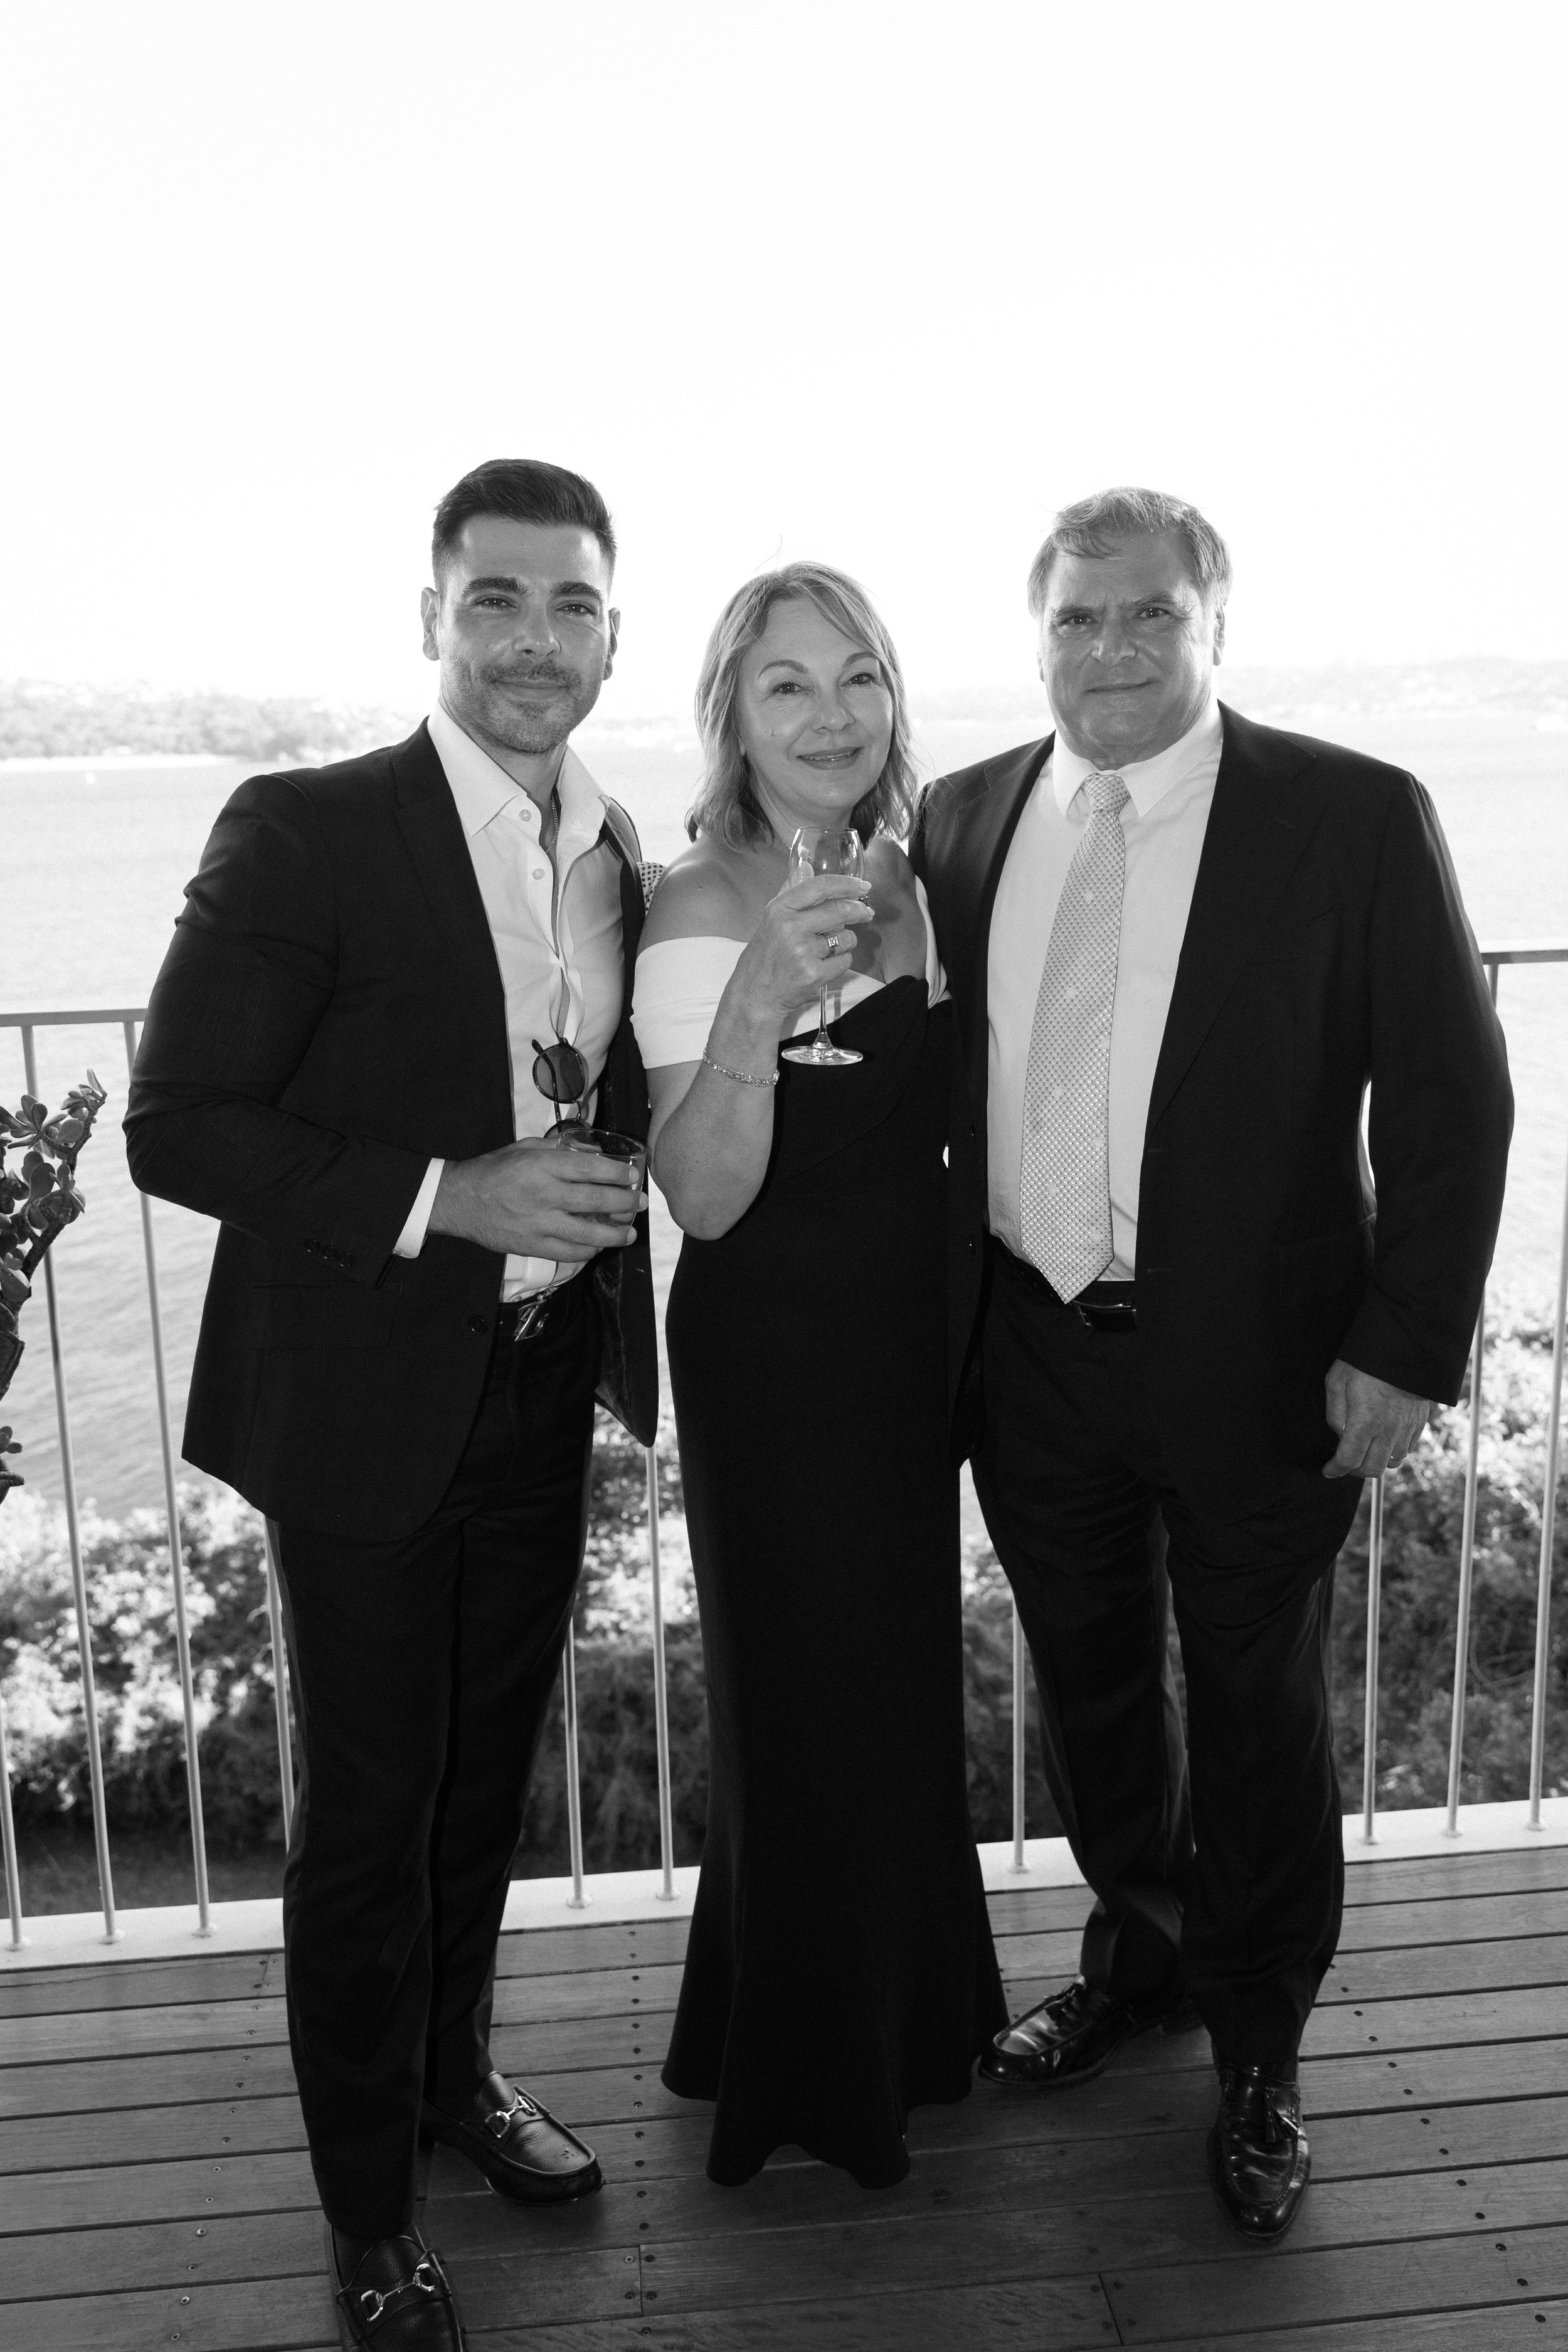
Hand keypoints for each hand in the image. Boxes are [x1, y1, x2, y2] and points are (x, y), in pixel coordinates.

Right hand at [428, 1138, 640, 1262]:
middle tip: (639, 1203)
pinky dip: (589, 1250)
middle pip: (596, 1200)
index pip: (590, 1169)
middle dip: (624, 1203)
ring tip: (629, 1233)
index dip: (617, 1174)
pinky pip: (569, 1252)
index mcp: (542, 1166)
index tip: (632, 1176)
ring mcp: (539, 1224)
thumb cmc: (494, 1170)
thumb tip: (593, 1153)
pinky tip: (598, 1246)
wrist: (460, 1201)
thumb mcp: (525, 1147)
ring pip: (588, 1233)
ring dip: (615, 1234)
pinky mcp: (533, 1246)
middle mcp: (544, 1195)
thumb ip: (559, 1149)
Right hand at [727, 872, 874, 1029]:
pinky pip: (844, 960)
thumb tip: (807, 866)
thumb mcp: (770, 919)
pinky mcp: (815, 974)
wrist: (755, 994)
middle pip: (839, 910)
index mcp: (780, 909)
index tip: (862, 886)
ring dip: (845, 941)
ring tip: (829, 948)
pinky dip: (840, 962)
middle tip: (866, 913)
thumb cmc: (764, 956)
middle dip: (859, 911)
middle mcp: (791, 927)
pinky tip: (825, 965)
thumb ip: (790, 892)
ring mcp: (803, 952)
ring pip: (846, 938)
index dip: (846, 884)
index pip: (820, 886)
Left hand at [1322, 1358, 1431, 1479]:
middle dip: (1355, 1471)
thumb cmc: (1365, 1362)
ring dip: (1376, 1462)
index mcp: (1364, 1423)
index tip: (1328, 1470)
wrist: (1403, 1346)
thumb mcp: (1336, 1382)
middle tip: (1345, 1463)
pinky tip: (1384, 1441)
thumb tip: (1340, 1435)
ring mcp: (1406, 1428)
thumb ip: (1335, 1414)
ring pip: (1392, 1462)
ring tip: (1365, 1452)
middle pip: (1372, 1469)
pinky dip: (1394, 1452)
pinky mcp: (1418, 1421)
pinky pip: (1407, 1449)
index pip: (1349, 1460)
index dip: (1335, 1469)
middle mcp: (1387, 1431)